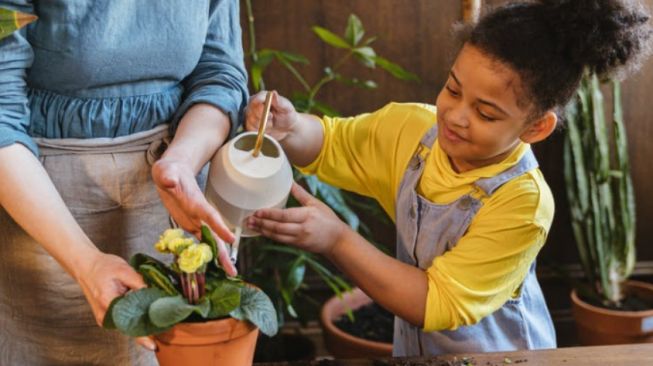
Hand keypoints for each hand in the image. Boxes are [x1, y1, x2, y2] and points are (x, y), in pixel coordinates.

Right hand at [76, 251, 156, 350]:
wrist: (86, 266)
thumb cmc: (102, 266)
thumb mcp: (124, 269)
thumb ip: (139, 282)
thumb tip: (154, 293)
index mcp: (108, 302)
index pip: (128, 323)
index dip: (141, 335)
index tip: (153, 344)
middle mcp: (105, 314)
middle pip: (129, 327)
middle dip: (146, 326)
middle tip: (162, 322)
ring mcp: (104, 317)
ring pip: (126, 325)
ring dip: (140, 321)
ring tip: (155, 315)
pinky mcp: (106, 316)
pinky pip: (122, 321)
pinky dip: (133, 317)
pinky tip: (143, 311)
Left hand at [151, 157, 236, 275]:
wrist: (173, 172)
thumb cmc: (169, 171)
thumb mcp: (165, 171)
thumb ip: (168, 176)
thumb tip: (170, 181)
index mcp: (196, 202)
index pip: (210, 215)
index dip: (220, 227)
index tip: (231, 240)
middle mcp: (200, 214)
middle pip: (215, 235)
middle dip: (224, 252)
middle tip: (233, 270)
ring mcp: (197, 220)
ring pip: (211, 241)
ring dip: (219, 257)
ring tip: (229, 273)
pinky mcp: (191, 225)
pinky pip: (200, 241)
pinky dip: (206, 254)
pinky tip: (211, 266)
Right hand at [245, 90, 297, 140]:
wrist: (286, 128)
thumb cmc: (287, 115)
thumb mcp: (287, 108)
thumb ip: (280, 101)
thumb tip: (273, 93)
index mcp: (262, 96)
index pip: (256, 99)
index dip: (261, 107)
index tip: (270, 114)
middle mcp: (253, 104)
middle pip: (251, 110)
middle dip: (263, 117)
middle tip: (272, 117)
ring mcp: (250, 114)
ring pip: (251, 120)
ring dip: (263, 125)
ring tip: (272, 123)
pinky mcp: (249, 125)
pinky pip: (250, 129)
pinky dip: (259, 131)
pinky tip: (267, 129)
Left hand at [246, 182, 349, 254]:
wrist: (337, 240)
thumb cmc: (328, 219)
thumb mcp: (316, 204)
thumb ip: (301, 194)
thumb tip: (290, 181)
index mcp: (307, 215)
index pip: (285, 215)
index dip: (270, 214)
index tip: (258, 211)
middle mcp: (302, 228)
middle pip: (278, 227)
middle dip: (262, 223)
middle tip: (249, 218)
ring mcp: (299, 238)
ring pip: (277, 235)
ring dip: (262, 230)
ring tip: (250, 225)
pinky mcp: (297, 245)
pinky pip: (280, 240)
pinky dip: (269, 235)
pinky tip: (261, 231)